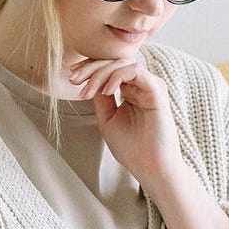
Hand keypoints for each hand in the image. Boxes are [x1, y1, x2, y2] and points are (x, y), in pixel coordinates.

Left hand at [68, 54, 181, 178]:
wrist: (150, 167)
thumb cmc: (131, 148)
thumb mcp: (107, 119)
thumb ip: (101, 98)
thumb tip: (90, 79)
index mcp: (131, 91)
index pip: (110, 68)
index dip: (90, 68)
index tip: (72, 77)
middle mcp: (141, 86)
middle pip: (115, 61)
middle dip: (91, 67)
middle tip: (74, 80)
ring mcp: (150, 86)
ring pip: (123, 63)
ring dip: (100, 73)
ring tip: (88, 91)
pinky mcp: (157, 90)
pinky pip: (135, 70)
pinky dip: (116, 76)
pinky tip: (106, 91)